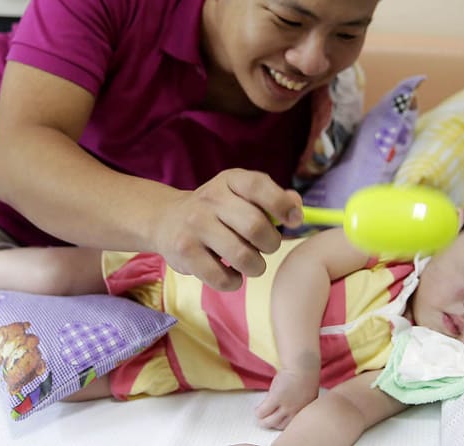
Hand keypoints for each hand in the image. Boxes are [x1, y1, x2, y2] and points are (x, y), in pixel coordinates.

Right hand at [152, 169, 302, 291]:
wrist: (166, 220)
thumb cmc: (217, 209)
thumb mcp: (241, 194)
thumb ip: (272, 198)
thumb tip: (297, 209)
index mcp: (229, 180)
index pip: (258, 185)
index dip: (282, 204)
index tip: (292, 221)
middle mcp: (210, 199)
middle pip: (255, 226)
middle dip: (271, 243)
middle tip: (267, 247)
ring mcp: (195, 226)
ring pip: (242, 256)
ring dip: (256, 266)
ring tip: (252, 263)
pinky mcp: (185, 254)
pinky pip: (222, 278)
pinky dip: (234, 282)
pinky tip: (230, 273)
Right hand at [254, 367, 319, 429]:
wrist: (302, 366)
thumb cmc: (305, 375)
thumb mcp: (307, 395)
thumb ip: (300, 404)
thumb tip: (289, 408)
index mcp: (303, 412)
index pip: (291, 425)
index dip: (282, 423)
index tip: (276, 420)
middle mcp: (295, 412)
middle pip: (279, 426)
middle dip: (271, 424)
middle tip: (265, 421)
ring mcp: (285, 406)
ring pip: (270, 422)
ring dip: (262, 421)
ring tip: (259, 416)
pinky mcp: (275, 398)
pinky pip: (263, 411)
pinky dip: (258, 412)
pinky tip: (257, 409)